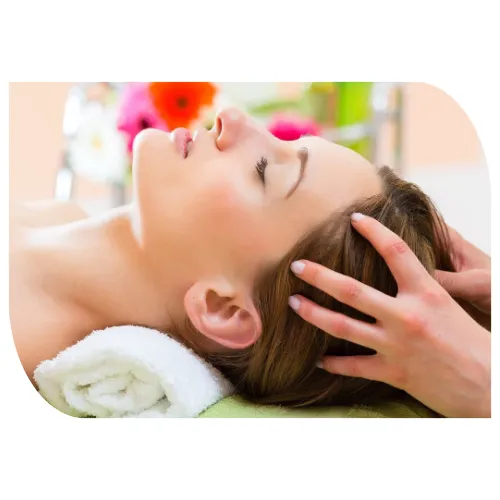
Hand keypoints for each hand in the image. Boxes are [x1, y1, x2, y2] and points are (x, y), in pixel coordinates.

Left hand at [289, 214, 490, 417]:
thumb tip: (397, 274)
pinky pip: (353, 366)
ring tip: (294, 303)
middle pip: (351, 290)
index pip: (396, 251)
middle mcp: (406, 316)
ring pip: (342, 326)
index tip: (354, 219)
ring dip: (313, 313)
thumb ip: (420, 291)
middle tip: (297, 266)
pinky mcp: (392, 372)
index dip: (374, 232)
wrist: (490, 386)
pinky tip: (319, 360)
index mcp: (426, 293)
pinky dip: (333, 363)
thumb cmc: (473, 343)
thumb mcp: (448, 306)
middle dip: (319, 276)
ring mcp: (396, 345)